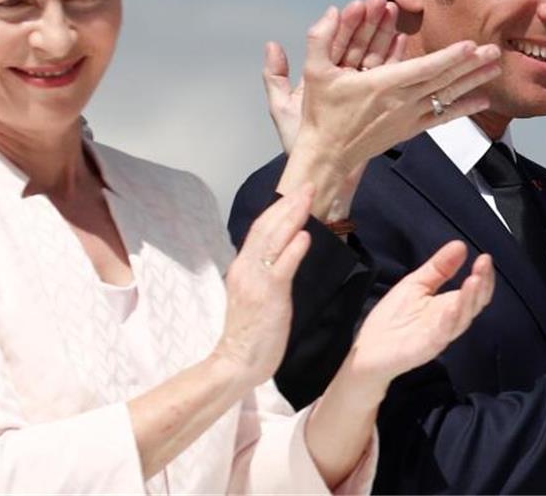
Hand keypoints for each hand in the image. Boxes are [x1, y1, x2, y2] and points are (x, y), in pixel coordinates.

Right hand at [213, 184, 314, 387]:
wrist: (236, 361)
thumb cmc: (250, 333)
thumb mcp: (255, 294)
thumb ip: (265, 272)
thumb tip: (283, 251)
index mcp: (242, 267)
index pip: (260, 229)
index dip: (279, 209)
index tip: (296, 194)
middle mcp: (246, 268)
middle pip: (267, 227)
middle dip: (289, 204)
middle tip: (308, 185)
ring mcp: (256, 281)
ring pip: (274, 240)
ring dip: (293, 217)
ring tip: (309, 198)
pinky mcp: (269, 296)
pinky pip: (282, 267)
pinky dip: (294, 249)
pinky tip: (306, 236)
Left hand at [264, 0, 403, 152]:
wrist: (323, 171)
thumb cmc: (302, 144)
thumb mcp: (282, 108)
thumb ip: (275, 76)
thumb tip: (272, 44)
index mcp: (320, 79)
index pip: (334, 44)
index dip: (344, 24)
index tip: (355, 5)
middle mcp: (342, 82)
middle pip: (359, 46)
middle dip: (369, 23)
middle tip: (380, 2)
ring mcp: (361, 91)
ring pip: (375, 57)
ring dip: (385, 35)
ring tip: (393, 12)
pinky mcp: (378, 102)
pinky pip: (390, 77)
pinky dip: (396, 59)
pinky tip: (402, 41)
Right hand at [292, 4, 500, 171]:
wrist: (327, 154)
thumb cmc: (321, 113)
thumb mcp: (313, 73)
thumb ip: (320, 39)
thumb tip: (331, 10)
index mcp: (380, 86)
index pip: (422, 69)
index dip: (448, 57)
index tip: (470, 45)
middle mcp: (400, 102)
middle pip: (442, 81)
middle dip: (469, 65)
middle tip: (494, 50)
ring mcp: (407, 117)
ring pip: (446, 97)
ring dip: (472, 81)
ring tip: (495, 68)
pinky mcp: (409, 130)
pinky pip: (441, 118)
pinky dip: (463, 108)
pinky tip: (482, 100)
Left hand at [344, 241, 494, 393]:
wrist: (370, 350)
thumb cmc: (393, 319)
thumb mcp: (416, 284)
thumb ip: (439, 267)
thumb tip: (460, 245)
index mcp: (447, 305)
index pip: (473, 291)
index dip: (483, 275)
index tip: (485, 257)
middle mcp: (448, 320)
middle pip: (473, 304)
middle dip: (481, 284)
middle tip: (484, 265)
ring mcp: (438, 334)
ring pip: (461, 318)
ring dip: (469, 299)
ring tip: (475, 280)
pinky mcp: (426, 346)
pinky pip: (442, 333)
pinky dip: (449, 320)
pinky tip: (453, 306)